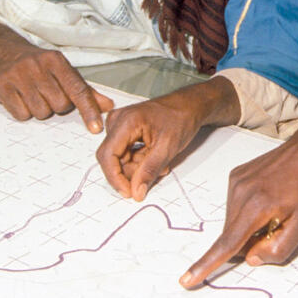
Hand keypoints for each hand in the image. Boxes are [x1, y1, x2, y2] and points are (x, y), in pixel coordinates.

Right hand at [0, 22, 112, 131]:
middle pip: (60, 105)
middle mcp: (38, 66)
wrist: (4, 49)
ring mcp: (19, 76)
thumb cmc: (38, 63)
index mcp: (56, 61)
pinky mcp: (2, 87)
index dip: (88, 110)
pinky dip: (23, 112)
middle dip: (57, 106)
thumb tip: (107, 106)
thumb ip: (84, 90)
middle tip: (48, 94)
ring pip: (41, 113)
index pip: (77, 89)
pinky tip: (20, 97)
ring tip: (33, 94)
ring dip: (40, 110)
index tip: (95, 128)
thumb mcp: (62, 70)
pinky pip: (21, 115)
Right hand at [96, 79, 239, 201]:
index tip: (128, 192)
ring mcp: (120, 125)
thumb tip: (136, 191)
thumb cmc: (180, 118)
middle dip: (132, 171)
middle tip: (155, 172)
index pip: (108, 155)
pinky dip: (139, 160)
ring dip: (138, 166)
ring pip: (120, 159)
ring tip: (159, 161)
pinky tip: (154, 156)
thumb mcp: (167, 147)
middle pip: (113, 159)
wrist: (189, 106)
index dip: (115, 177)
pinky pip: (125, 154)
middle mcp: (118, 121)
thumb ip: (149, 170)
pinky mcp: (125, 131)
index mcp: (126, 121)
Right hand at [179, 128, 297, 288]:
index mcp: (257, 206)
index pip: (227, 244)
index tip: (187, 279)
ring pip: (234, 222)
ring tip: (276, 208)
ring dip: (250, 225)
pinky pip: (236, 206)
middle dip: (251, 241)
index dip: (206, 265)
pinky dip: (249, 211)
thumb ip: (278, 248)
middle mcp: (240, 192)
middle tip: (279, 225)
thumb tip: (251, 258)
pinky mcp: (236, 175)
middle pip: (232, 235)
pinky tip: (269, 198)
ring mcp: (236, 182)